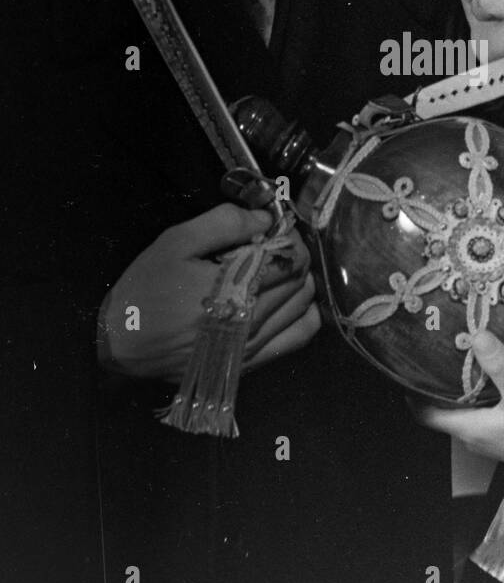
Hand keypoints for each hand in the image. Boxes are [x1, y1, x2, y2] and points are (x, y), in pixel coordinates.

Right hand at [98, 203, 319, 381]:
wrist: (120, 343)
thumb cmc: (146, 288)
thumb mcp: (175, 242)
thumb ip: (224, 223)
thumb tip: (266, 218)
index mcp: (235, 287)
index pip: (291, 259)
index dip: (290, 239)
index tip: (276, 230)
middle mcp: (251, 319)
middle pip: (300, 283)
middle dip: (294, 259)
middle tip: (274, 248)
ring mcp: (253, 346)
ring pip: (304, 309)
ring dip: (299, 285)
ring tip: (277, 274)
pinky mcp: (249, 364)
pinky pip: (297, 338)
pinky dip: (302, 316)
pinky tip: (287, 304)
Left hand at [418, 330, 503, 473]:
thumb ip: (500, 366)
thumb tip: (477, 336)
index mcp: (469, 428)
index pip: (425, 415)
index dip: (413, 395)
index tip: (408, 371)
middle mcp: (472, 437)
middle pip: (441, 413)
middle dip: (434, 389)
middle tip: (432, 359)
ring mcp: (487, 440)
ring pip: (460, 414)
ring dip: (454, 394)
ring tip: (456, 364)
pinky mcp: (502, 438)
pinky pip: (477, 417)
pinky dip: (473, 400)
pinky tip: (486, 382)